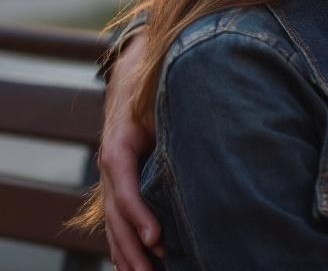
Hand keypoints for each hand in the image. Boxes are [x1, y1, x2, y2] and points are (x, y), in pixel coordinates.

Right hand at [99, 30, 162, 270]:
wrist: (133, 76)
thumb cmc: (154, 87)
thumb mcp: (160, 98)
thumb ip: (177, 116)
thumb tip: (217, 131)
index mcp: (119, 145)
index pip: (125, 186)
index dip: (140, 215)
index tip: (158, 240)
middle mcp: (111, 165)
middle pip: (117, 214)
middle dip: (134, 247)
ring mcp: (113, 177)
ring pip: (114, 224)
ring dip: (128, 254)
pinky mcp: (120, 185)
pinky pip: (118, 221)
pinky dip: (124, 246)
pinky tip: (135, 267)